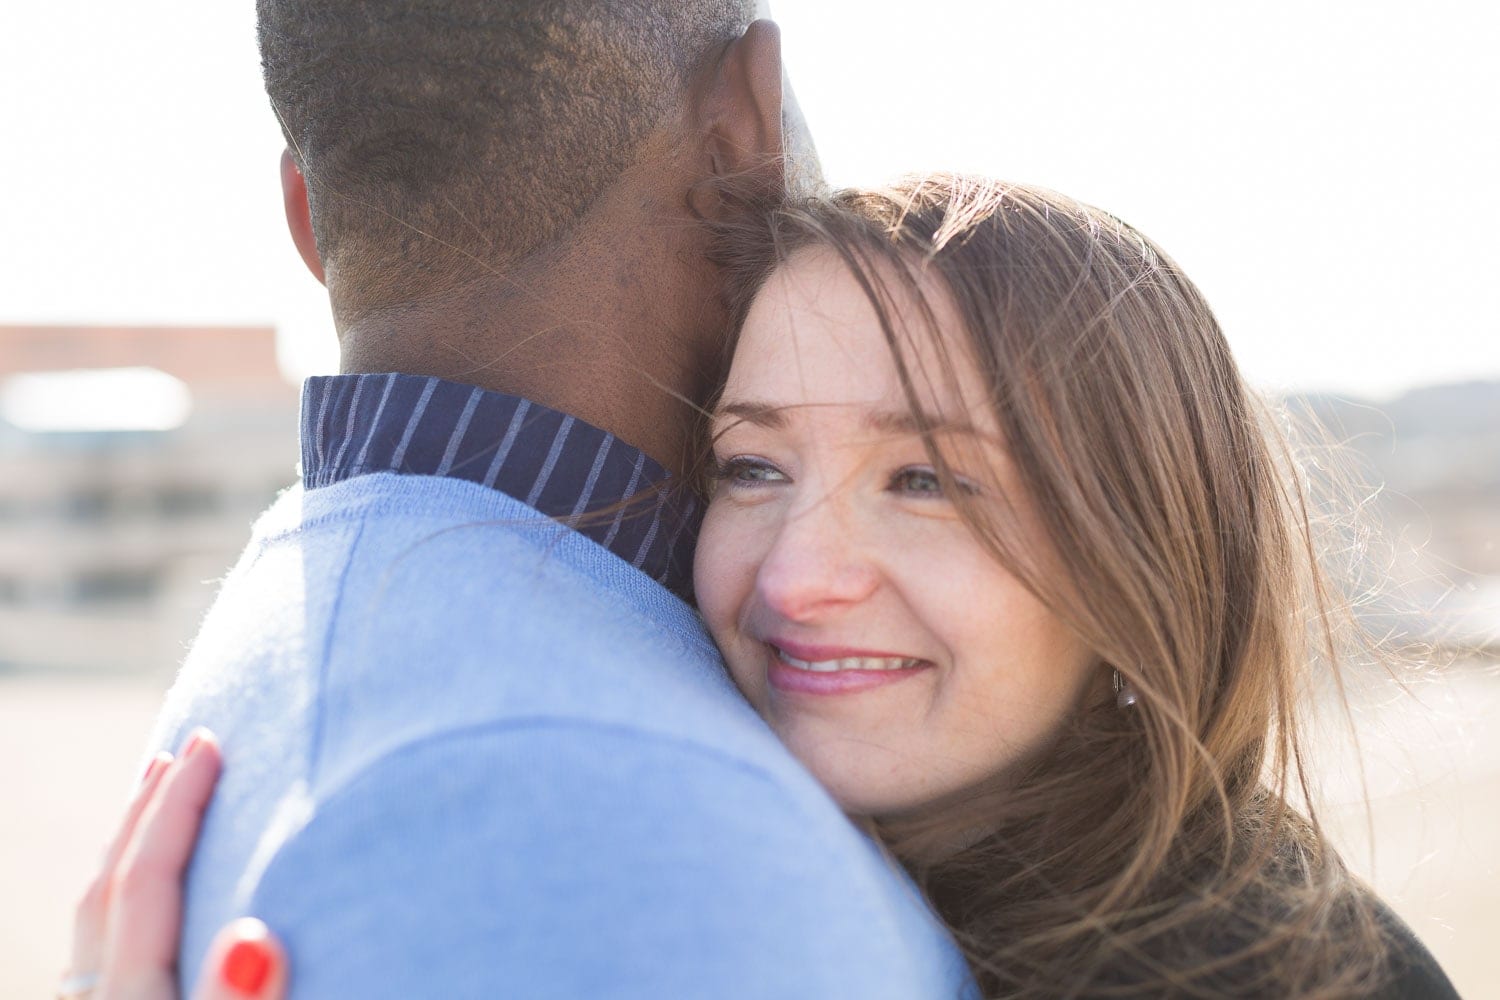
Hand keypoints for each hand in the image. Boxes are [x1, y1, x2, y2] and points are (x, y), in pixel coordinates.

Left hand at [63, 729, 288, 999]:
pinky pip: (103, 947)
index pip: (148, 880)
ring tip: (158, 808)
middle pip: (108, 887)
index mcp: (131, 999)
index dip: (179, 806)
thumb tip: (254, 939)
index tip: (210, 744)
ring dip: (131, 850)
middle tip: (179, 753)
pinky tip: (150, 905)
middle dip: (146, 812)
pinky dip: (124, 900)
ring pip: (97, 918)